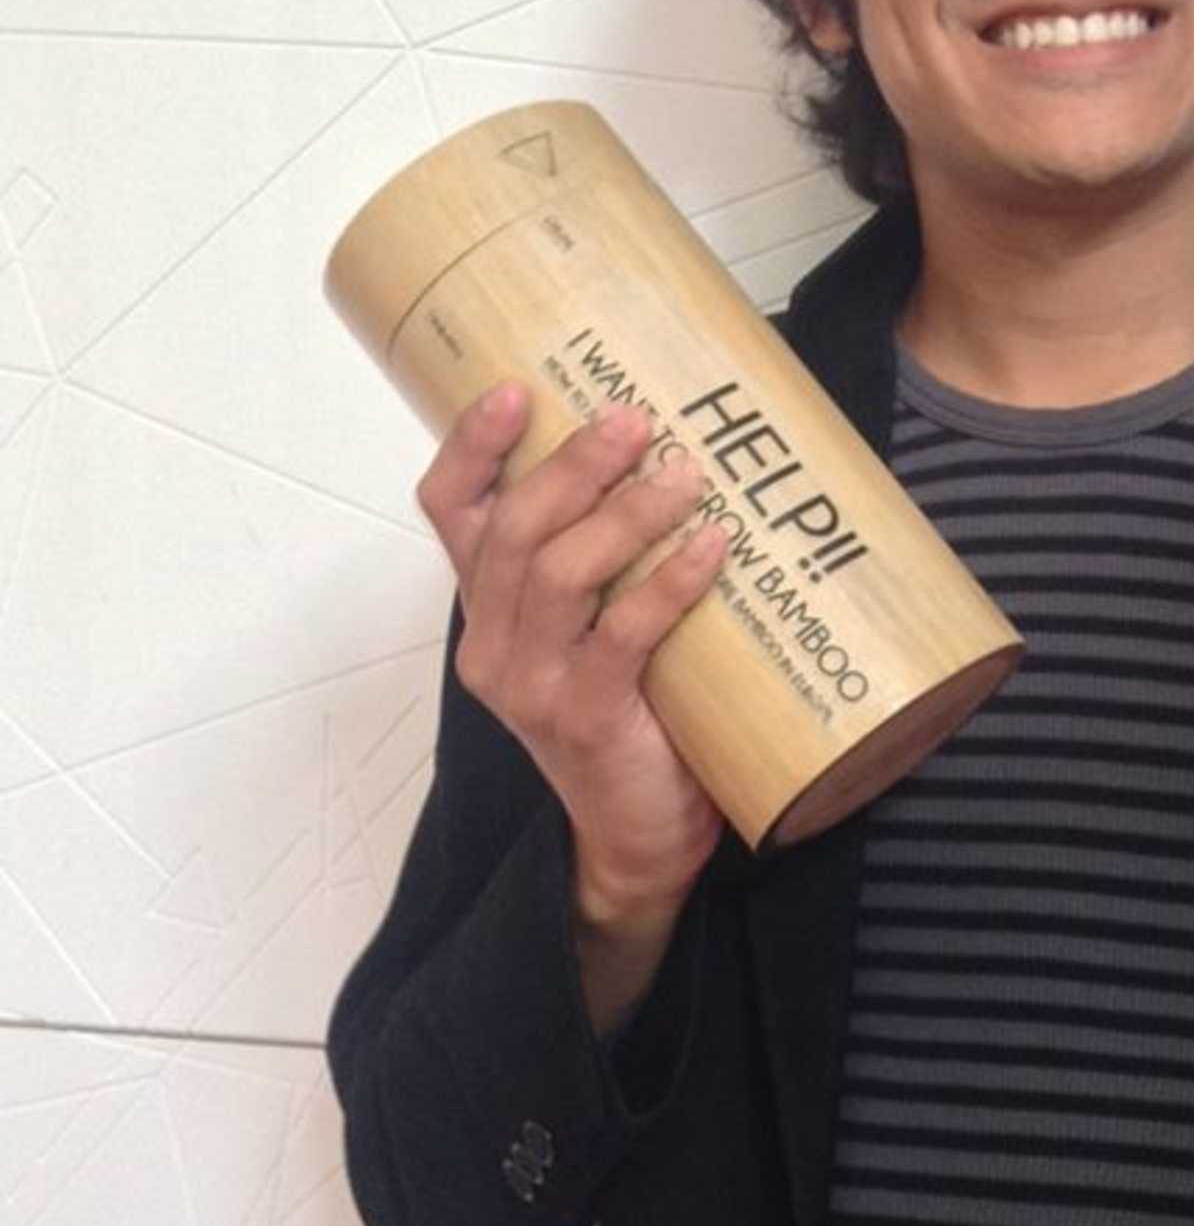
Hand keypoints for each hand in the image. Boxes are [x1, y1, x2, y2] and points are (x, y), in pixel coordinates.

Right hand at [417, 385, 728, 1008]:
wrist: (641, 837)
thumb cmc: (637, 713)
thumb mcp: (604, 628)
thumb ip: (614, 561)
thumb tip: (685, 451)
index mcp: (487, 610)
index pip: (450, 512)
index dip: (472, 446)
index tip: (515, 387)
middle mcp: (493, 643)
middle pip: (513, 530)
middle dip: (571, 466)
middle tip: (634, 420)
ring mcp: (532, 685)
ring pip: (558, 575)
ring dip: (624, 515)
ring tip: (684, 475)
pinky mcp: (585, 718)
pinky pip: (620, 636)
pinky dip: (666, 583)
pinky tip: (710, 548)